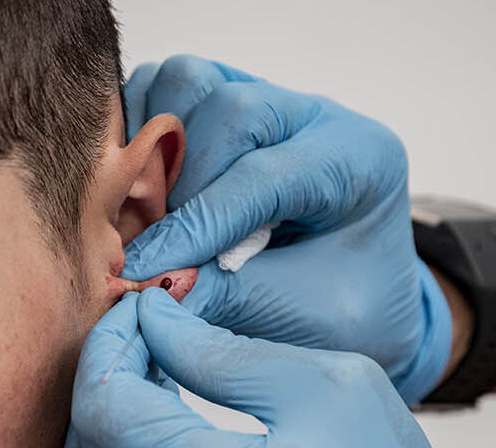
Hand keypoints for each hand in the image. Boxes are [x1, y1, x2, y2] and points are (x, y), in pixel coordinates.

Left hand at [62, 289, 495, 447]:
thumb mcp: (325, 388)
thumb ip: (220, 352)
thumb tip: (153, 321)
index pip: (107, 404)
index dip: (110, 345)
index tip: (138, 309)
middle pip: (85, 446)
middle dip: (102, 378)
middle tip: (142, 337)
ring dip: (104, 427)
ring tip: (149, 381)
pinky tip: (158, 437)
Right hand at [122, 56, 451, 404]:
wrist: (351, 301)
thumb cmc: (340, 311)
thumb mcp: (298, 316)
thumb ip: (227, 294)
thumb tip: (146, 284)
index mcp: (355, 160)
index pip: (263, 175)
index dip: (197, 224)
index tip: (146, 269)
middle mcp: (313, 116)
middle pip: (229, 109)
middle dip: (178, 182)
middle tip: (151, 245)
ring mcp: (267, 101)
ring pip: (190, 82)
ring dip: (152, 147)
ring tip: (145, 214)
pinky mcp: (226, 101)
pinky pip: (165, 89)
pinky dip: (139, 133)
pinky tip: (139, 192)